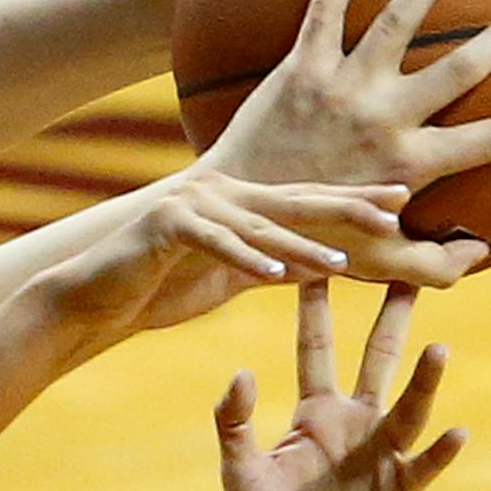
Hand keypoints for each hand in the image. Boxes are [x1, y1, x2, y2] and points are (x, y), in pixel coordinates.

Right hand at [38, 171, 402, 347]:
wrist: (89, 298)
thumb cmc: (154, 289)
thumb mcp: (225, 277)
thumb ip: (268, 263)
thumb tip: (317, 264)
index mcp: (237, 203)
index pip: (306, 201)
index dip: (353, 201)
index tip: (402, 201)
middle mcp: (220, 193)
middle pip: (295, 201)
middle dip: (347, 206)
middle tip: (396, 209)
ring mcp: (192, 204)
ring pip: (260, 225)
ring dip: (302, 245)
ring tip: (342, 260)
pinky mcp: (166, 225)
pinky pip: (215, 243)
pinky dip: (245, 258)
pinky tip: (274, 273)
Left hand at [198, 0, 490, 281]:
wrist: (230, 216)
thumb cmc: (304, 240)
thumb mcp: (372, 258)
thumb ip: (429, 262)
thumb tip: (479, 253)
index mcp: (406, 165)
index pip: (484, 141)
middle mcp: (381, 121)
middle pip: (457, 70)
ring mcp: (341, 90)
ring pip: (397, 25)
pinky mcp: (300, 71)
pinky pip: (323, 12)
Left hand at [217, 280, 465, 490]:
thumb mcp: (240, 474)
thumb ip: (234, 423)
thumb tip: (239, 371)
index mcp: (312, 417)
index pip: (316, 351)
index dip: (317, 309)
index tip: (323, 258)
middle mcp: (352, 428)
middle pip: (375, 362)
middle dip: (390, 319)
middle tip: (410, 270)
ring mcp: (380, 459)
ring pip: (407, 408)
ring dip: (423, 380)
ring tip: (439, 346)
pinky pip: (422, 468)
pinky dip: (438, 451)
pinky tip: (456, 430)